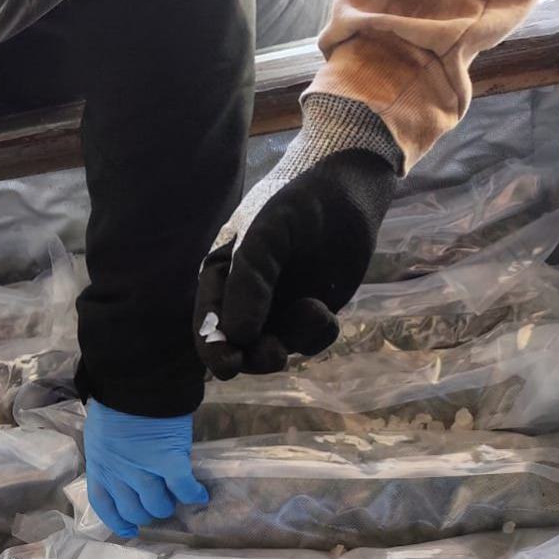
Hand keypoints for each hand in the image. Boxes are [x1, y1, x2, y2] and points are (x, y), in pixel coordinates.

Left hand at [83, 399, 208, 538]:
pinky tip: (199, 495)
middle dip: (147, 512)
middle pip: (135, 511)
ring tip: (176, 497)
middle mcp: (119, 475)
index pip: (104, 506)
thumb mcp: (101, 435)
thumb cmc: (116, 403)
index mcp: (100, 466)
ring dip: (169, 505)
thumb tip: (122, 470)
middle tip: (158, 502)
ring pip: (158, 505)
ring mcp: (143, 470)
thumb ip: (111, 457)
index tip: (129, 529)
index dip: (117, 522)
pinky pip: (182, 487)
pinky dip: (192, 493)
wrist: (133, 381)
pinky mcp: (168, 461)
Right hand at [195, 93, 397, 380]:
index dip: (214, 350)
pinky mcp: (310, 315)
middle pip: (240, 347)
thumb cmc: (298, 203)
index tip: (228, 366)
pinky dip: (317, 334)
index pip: (209, 324)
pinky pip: (308, 342)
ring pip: (275, 348)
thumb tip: (237, 335)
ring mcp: (279, 310)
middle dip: (255, 357)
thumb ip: (248, 279)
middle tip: (276, 355)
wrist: (349, 192)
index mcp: (221, 279)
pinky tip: (326, 311)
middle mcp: (246, 300)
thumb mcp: (267, 233)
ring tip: (315, 313)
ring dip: (292, 342)